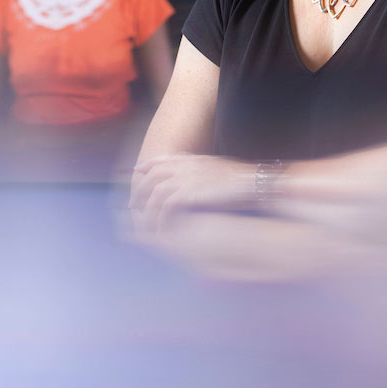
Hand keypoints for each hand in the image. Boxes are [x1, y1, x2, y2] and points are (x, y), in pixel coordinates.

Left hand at [130, 152, 255, 237]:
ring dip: (146, 207)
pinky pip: (166, 205)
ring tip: (142, 221)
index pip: (163, 159)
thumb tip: (198, 180)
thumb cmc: (241, 181)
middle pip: (152, 175)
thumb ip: (203, 172)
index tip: (138, 172)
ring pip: (155, 192)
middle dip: (140, 189)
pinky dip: (160, 217)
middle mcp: (186, 166)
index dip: (148, 165)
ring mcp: (186, 178)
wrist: (253, 182)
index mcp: (193, 159)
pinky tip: (159, 228)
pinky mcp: (190, 193)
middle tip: (133, 204)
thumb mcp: (219, 170)